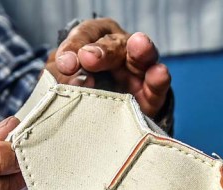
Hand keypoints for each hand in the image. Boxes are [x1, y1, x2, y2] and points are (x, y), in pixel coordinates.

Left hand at [45, 18, 170, 118]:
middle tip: (88, 58)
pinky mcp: (150, 93)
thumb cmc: (75, 89)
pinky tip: (158, 73)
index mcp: (93, 40)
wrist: (97, 120)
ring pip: (142, 57)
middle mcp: (118, 49)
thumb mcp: (64, 80)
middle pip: (112, 45)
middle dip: (101, 51)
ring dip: (141, 50)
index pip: (84, 35)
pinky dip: (158, 79)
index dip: (74, 46)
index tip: (65, 64)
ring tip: (139, 44)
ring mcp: (137, 70)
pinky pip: (157, 85)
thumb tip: (74, 81)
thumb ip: (65, 78)